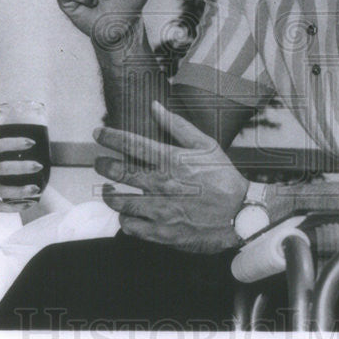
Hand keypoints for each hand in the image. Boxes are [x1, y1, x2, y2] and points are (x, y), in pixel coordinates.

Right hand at [0, 138, 42, 212]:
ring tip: (35, 189)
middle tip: (38, 166)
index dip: (14, 143)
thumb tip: (24, 147)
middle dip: (22, 167)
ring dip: (20, 190)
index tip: (31, 142)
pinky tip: (27, 205)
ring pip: (1, 190)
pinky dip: (13, 207)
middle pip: (1, 168)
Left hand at [94, 101, 247, 252]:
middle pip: (118, 172)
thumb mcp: (205, 144)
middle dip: (103, 165)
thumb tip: (155, 106)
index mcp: (171, 160)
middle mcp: (161, 184)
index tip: (98, 133)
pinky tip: (127, 215)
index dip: (109, 137)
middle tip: (100, 163)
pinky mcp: (162, 232)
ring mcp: (160, 210)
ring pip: (120, 202)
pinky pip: (131, 227)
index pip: (130, 144)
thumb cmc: (223, 177)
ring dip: (109, 194)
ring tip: (109, 190)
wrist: (240, 213)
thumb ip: (177, 125)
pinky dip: (124, 220)